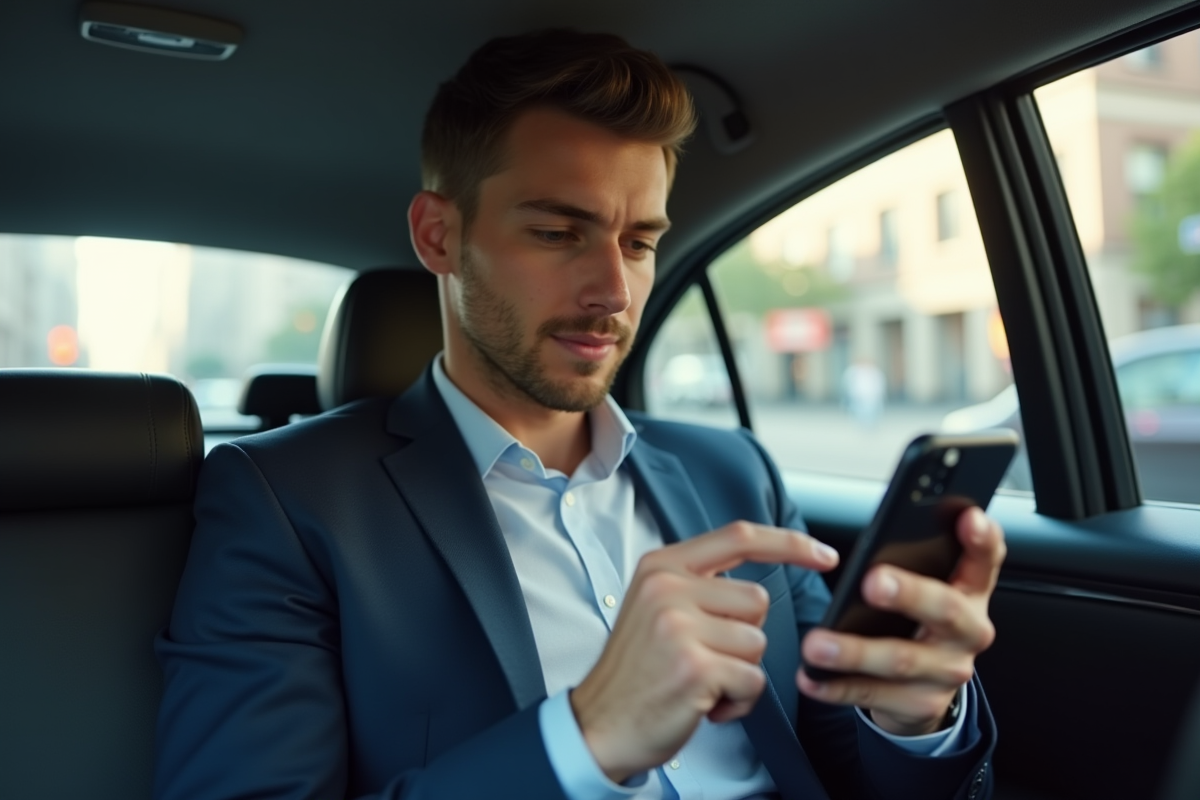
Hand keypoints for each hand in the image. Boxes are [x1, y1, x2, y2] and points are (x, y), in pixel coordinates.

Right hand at [570, 522, 839, 782]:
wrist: (598, 724)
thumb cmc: (637, 671)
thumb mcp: (654, 606)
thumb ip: (698, 585)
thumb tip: (757, 583)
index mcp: (661, 566)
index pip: (738, 537)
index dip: (789, 543)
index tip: (823, 555)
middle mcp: (667, 588)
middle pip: (757, 600)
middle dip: (744, 635)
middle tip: (703, 656)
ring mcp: (679, 626)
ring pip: (758, 642)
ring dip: (740, 671)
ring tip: (701, 681)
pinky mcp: (695, 666)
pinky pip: (753, 679)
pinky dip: (737, 700)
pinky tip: (703, 703)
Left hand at [797, 507, 1004, 735]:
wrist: (924, 688)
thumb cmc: (918, 620)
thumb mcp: (930, 588)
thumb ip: (917, 561)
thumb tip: (880, 534)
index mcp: (971, 591)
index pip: (986, 559)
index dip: (980, 539)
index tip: (968, 517)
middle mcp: (968, 631)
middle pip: (945, 609)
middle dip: (909, 594)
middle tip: (872, 582)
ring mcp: (948, 671)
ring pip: (901, 660)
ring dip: (855, 652)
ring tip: (818, 644)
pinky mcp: (921, 704)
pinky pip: (874, 695)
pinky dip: (837, 687)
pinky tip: (812, 677)